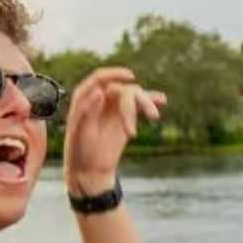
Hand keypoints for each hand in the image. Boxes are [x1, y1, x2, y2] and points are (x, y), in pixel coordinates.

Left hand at [64, 67, 164, 194]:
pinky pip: (139, 106)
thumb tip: (100, 91)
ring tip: (154, 117)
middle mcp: (100, 98)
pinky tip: (162, 100)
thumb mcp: (80, 131)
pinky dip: (151, 102)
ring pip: (134, 97)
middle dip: (135, 102)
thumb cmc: (80, 150)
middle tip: (141, 123)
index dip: (115, 74)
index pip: (100, 78)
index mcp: (85, 97)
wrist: (90, 169)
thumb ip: (87, 110)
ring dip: (146, 104)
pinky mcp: (126, 117)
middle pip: (123, 90)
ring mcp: (114, 107)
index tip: (131, 77)